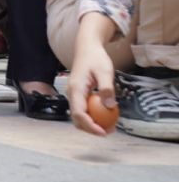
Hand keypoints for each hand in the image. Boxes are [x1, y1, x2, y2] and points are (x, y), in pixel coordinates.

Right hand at [68, 14, 118, 135]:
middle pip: (76, 118)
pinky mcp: (79, 95)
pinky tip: (105, 116)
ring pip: (79, 116)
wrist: (87, 49)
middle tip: (109, 132)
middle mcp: (71, 94)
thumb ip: (107, 89)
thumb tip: (110, 107)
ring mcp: (74, 95)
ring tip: (109, 126)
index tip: (103, 132)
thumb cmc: (95, 58)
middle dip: (90, 129)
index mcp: (76, 89)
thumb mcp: (105, 71)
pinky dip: (93, 117)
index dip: (90, 126)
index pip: (79, 113)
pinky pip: (83, 110)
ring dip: (91, 124)